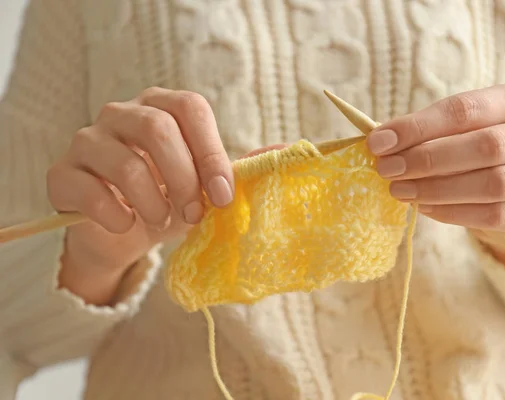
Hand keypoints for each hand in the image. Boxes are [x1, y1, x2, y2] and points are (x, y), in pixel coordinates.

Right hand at [47, 87, 232, 303]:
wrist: (124, 232)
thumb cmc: (170, 201)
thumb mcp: (207, 187)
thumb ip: (240, 169)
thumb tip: (285, 152)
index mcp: (161, 108)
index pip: (190, 107)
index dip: (211, 152)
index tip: (223, 196)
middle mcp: (121, 114)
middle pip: (158, 130)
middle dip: (184, 180)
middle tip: (193, 215)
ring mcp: (87, 140)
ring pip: (125, 164)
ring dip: (153, 203)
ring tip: (161, 220)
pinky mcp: (62, 173)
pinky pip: (88, 190)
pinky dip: (116, 216)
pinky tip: (126, 225)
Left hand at [368, 84, 504, 244]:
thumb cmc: (475, 152)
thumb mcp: (455, 131)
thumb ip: (423, 132)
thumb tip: (379, 141)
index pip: (465, 109)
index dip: (418, 126)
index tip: (379, 142)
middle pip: (487, 145)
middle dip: (428, 158)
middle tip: (388, 170)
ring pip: (495, 183)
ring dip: (438, 188)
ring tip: (401, 191)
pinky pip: (496, 215)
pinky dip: (454, 212)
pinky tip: (425, 208)